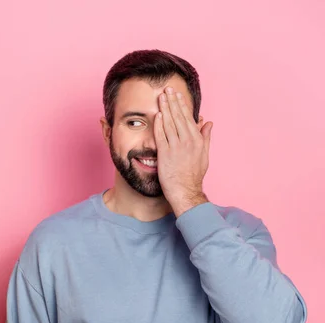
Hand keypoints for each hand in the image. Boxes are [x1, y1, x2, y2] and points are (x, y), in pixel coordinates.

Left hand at [154, 87, 213, 216]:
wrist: (185, 191)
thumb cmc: (194, 175)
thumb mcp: (204, 155)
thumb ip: (205, 137)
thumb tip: (207, 122)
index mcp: (197, 140)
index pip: (188, 118)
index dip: (182, 105)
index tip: (177, 94)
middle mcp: (187, 141)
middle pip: (178, 117)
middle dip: (172, 101)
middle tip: (167, 89)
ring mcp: (176, 147)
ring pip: (169, 123)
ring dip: (165, 108)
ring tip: (161, 97)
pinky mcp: (165, 153)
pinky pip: (161, 135)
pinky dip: (159, 124)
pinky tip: (157, 114)